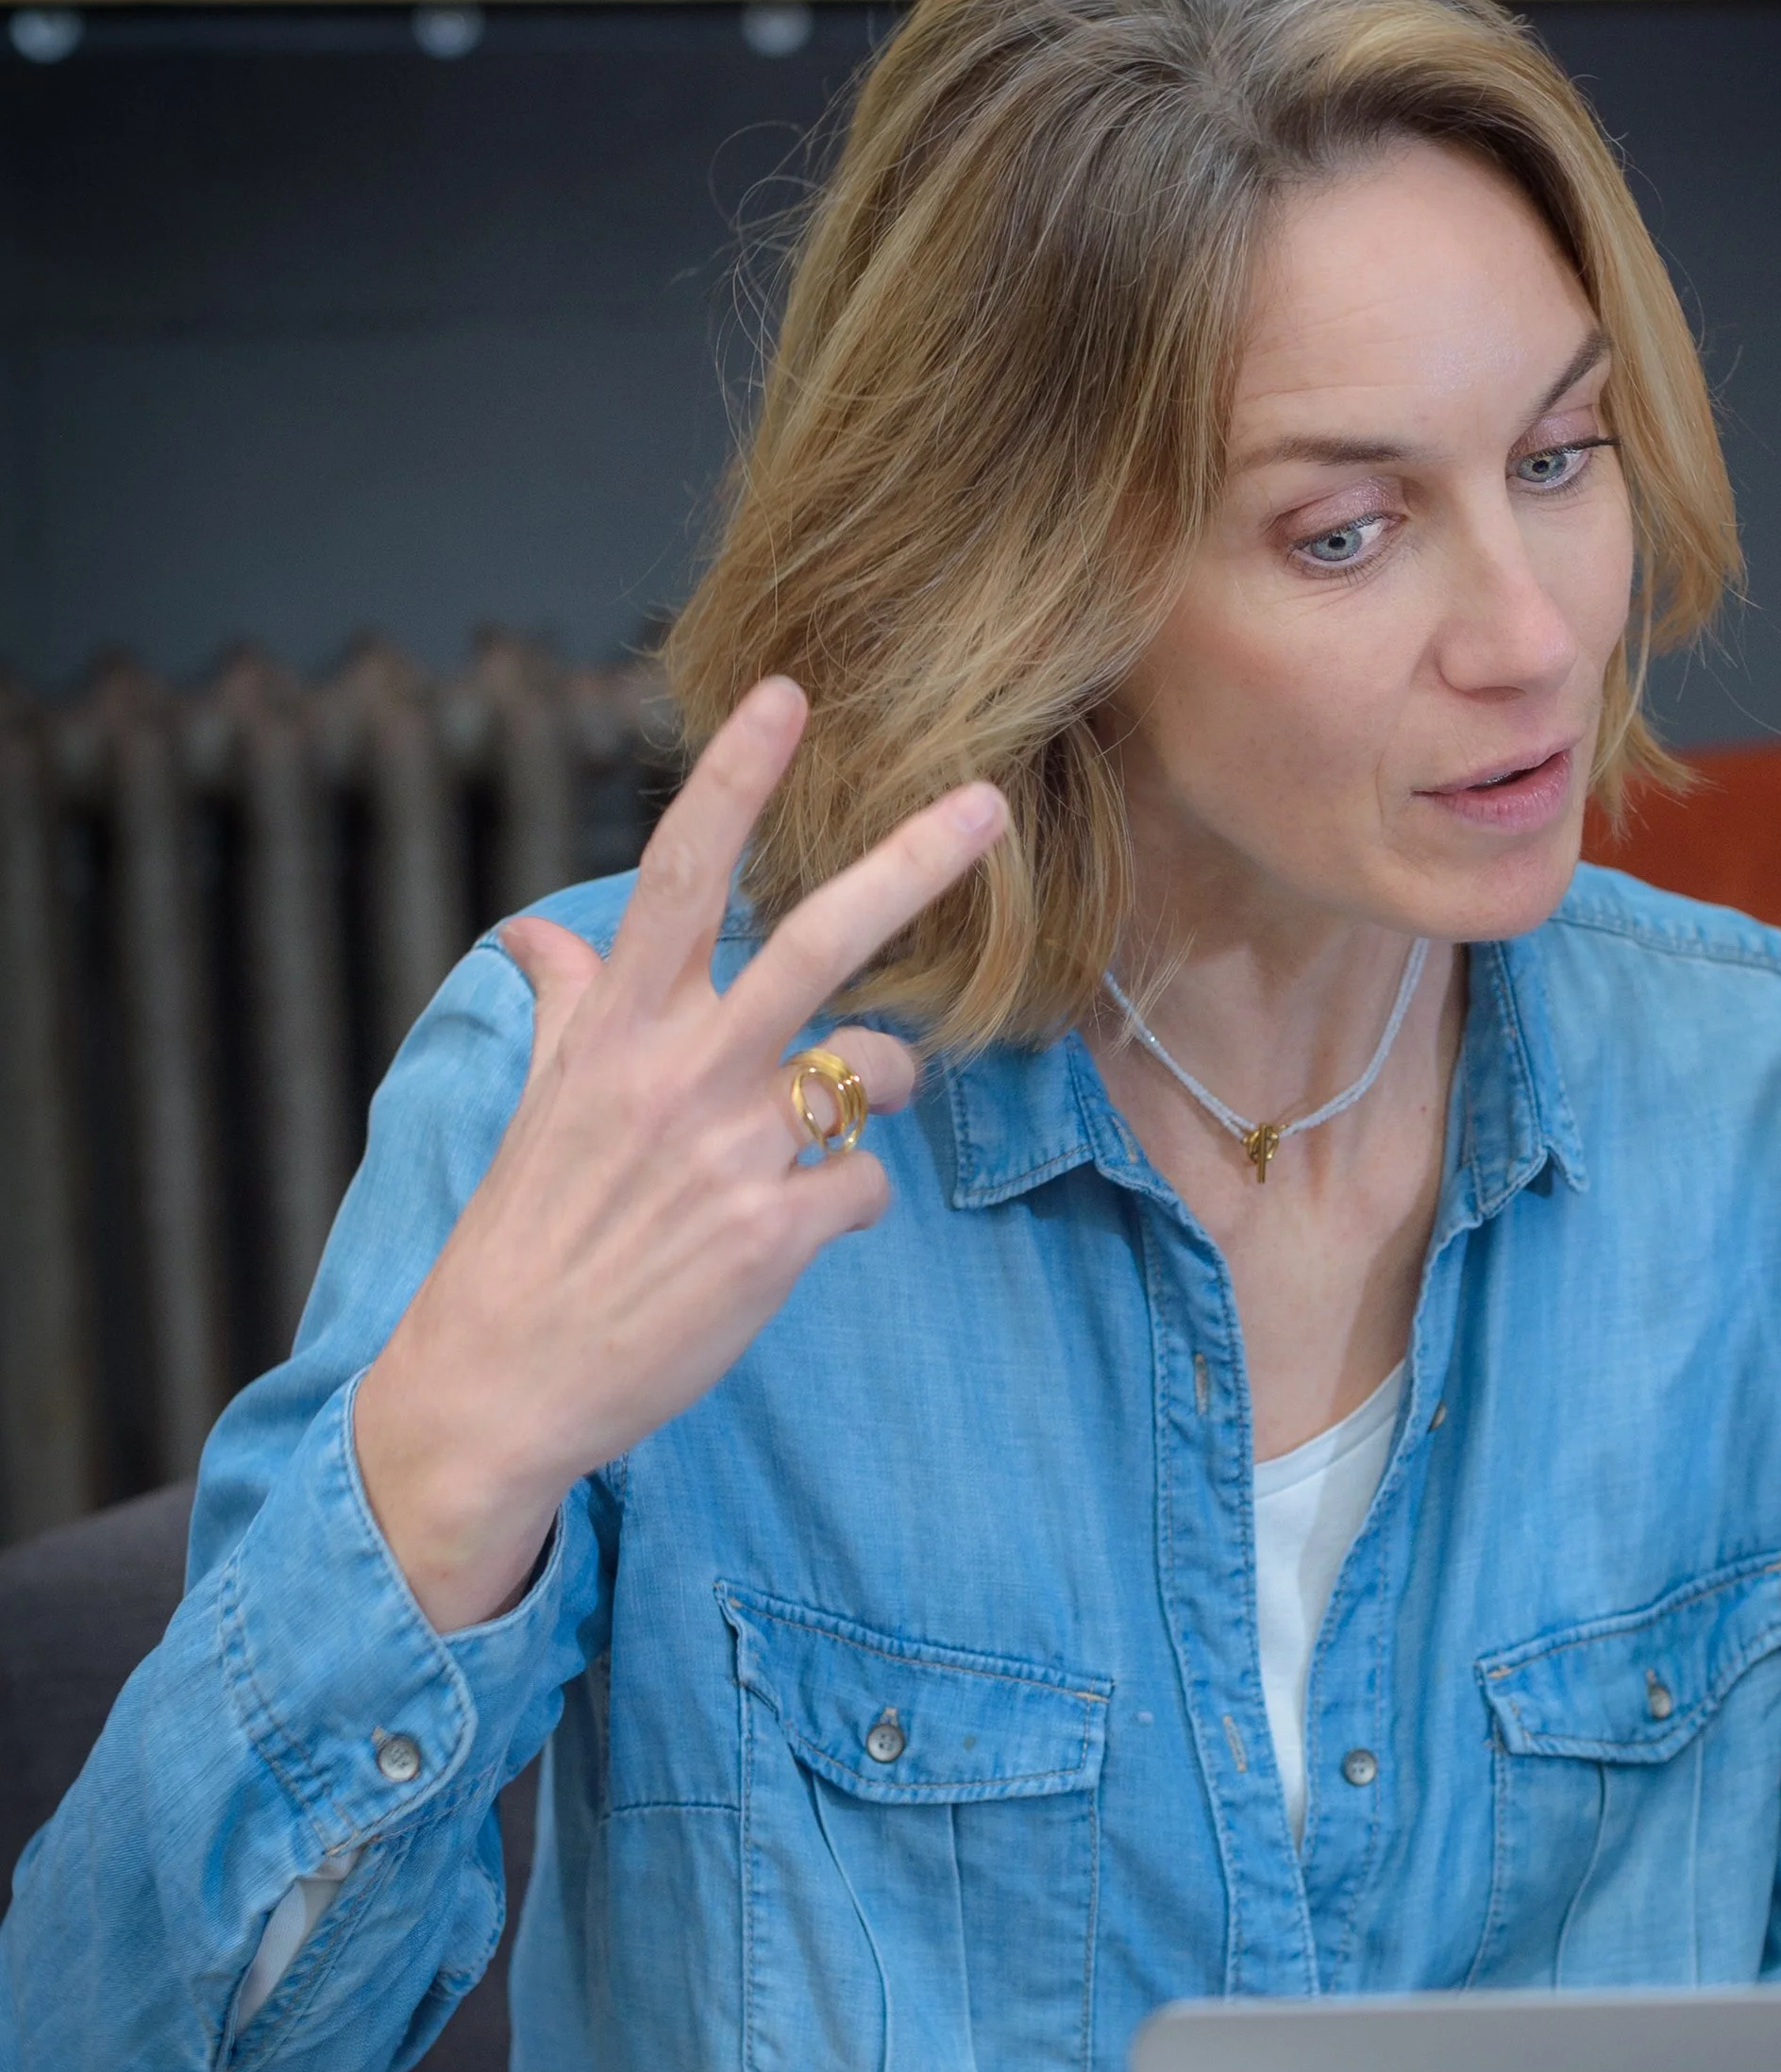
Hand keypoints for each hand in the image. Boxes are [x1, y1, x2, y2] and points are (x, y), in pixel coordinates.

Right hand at [353, 679, 1005, 1631]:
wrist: (502, 1377)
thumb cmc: (526, 1234)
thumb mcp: (537, 1102)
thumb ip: (565, 1003)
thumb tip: (535, 930)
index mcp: (617, 1029)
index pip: (677, 874)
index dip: (731, 778)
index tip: (785, 694)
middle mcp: (678, 1074)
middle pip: (815, 941)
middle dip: (911, 863)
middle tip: (988, 801)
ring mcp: (731, 1155)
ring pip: (871, 1071)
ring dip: (876, 1085)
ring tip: (822, 1124)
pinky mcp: (772, 1238)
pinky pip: (865, 1186)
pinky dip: (844, 1200)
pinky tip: (789, 1230)